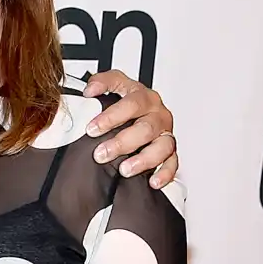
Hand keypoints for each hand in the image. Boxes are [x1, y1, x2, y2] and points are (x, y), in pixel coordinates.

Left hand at [82, 70, 176, 188]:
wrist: (141, 111)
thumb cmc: (126, 99)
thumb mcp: (114, 84)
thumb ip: (101, 82)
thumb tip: (89, 90)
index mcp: (144, 97)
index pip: (132, 104)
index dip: (112, 116)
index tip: (92, 129)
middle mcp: (158, 114)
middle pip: (145, 128)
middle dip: (122, 143)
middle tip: (101, 153)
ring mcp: (165, 133)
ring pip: (162, 147)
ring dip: (143, 160)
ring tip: (124, 169)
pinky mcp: (170, 150)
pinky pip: (173, 163)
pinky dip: (164, 173)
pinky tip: (152, 181)